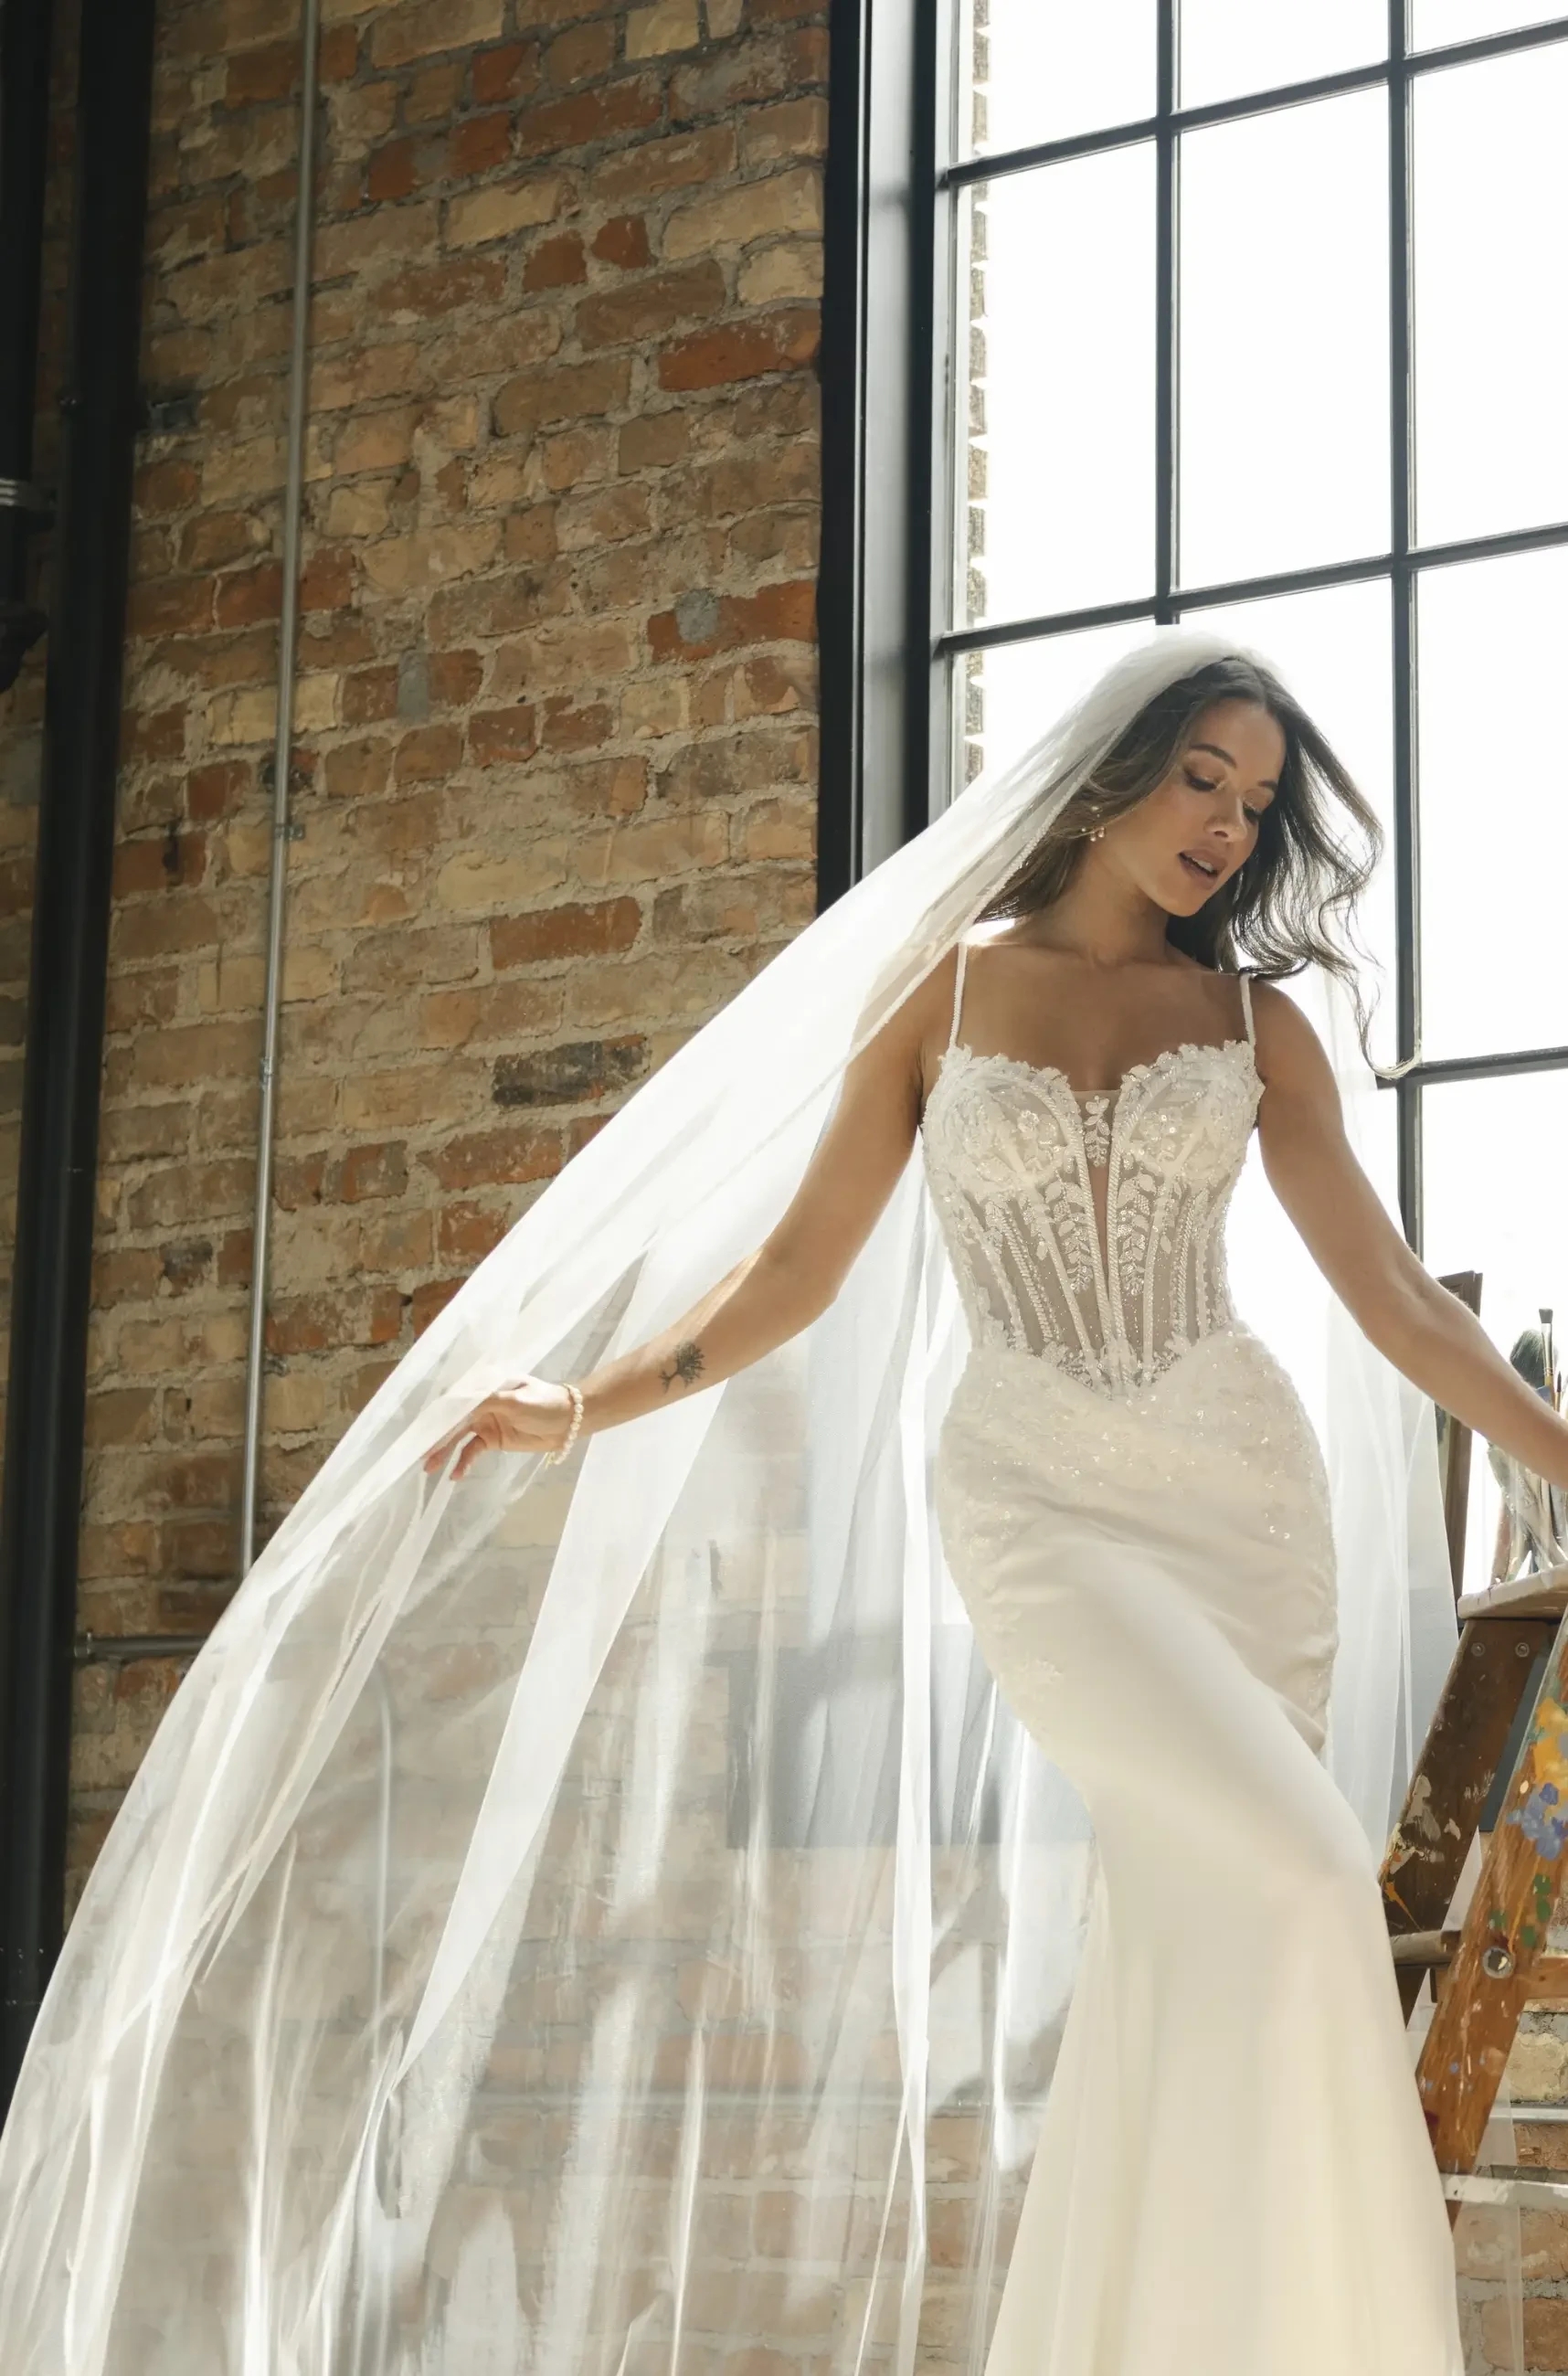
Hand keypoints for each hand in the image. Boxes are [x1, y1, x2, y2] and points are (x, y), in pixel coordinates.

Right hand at [423, 1377, 579, 1481]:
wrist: (569, 1422)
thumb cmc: (544, 1403)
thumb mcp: (516, 1400)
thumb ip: (487, 1402)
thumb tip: (459, 1406)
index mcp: (485, 1386)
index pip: (456, 1398)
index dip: (439, 1413)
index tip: (423, 1428)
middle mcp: (480, 1402)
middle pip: (453, 1420)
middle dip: (437, 1437)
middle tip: (422, 1454)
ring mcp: (485, 1421)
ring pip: (458, 1437)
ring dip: (444, 1452)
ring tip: (429, 1469)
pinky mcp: (492, 1439)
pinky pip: (472, 1450)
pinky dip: (463, 1462)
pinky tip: (455, 1475)